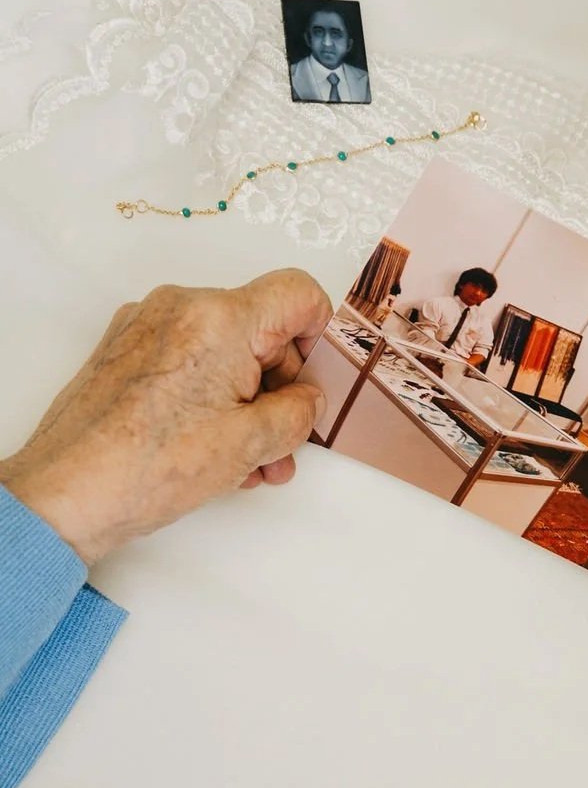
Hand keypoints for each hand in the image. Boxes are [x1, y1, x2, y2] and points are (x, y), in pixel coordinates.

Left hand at [0, 270, 330, 564]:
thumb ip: (299, 414)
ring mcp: (149, 325)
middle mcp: (182, 307)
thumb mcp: (250, 445)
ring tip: (251, 462)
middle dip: (282, 389)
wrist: (67, 493)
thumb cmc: (146, 468)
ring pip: (227, 351)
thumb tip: (308, 401)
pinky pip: (191, 360)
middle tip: (283, 445)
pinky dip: (212, 398)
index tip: (314, 381)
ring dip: (249, 403)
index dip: (320, 338)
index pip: (299, 293)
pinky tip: (213, 448)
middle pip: (262, 329)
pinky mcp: (128, 348)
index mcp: (220, 318)